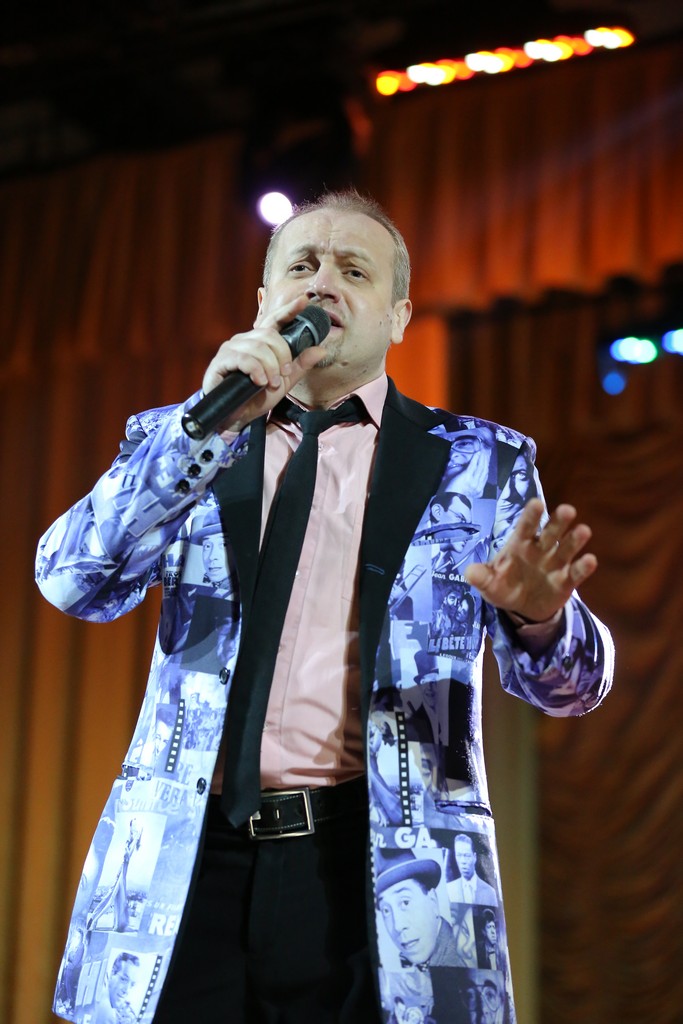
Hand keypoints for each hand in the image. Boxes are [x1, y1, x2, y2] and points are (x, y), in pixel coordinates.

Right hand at [201, 295, 326, 431]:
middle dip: (282, 355)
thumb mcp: (284, 382)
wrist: (235, 418)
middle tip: (283, 374)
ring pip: (258, 347)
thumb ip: (300, 365)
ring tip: (270, 383)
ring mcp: (231, 349)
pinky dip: (256, 371)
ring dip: (270, 368)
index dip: (289, 310)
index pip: (275, 320)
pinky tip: (259, 382)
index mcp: (260, 343)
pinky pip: (244, 358)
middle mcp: (245, 340)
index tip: (304, 301)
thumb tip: (321, 349)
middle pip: (269, 335)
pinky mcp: (221, 361)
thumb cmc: (256, 398)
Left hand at [464, 498, 597, 621]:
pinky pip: (576, 573)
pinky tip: (590, 560)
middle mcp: (540, 549)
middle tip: (567, 510)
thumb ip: (481, 577)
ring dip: (575, 540)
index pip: (525, 527)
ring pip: (566, 548)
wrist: (521, 607)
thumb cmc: (504, 586)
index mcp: (520, 545)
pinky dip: (583, 567)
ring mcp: (555, 564)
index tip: (537, 503)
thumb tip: (469, 572)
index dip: (531, 516)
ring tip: (584, 530)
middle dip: (558, 521)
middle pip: (550, 532)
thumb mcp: (489, 584)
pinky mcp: (566, 581)